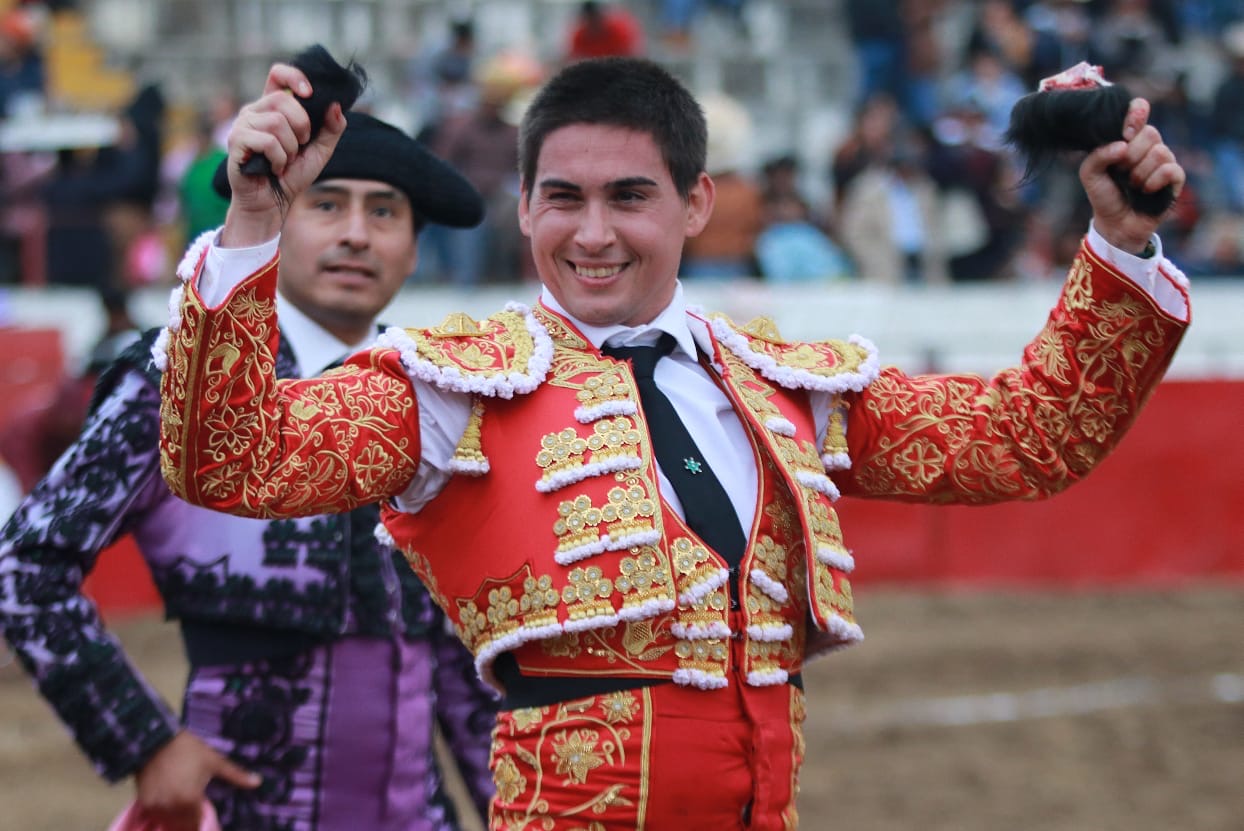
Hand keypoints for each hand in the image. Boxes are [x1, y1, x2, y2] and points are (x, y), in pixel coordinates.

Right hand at [132, 730, 259, 830]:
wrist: (156, 739)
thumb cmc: (188, 750)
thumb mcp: (214, 761)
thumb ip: (235, 775)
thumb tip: (258, 782)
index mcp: (190, 800)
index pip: (198, 823)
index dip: (202, 820)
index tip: (203, 812)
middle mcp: (171, 808)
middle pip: (182, 826)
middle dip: (190, 820)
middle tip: (193, 806)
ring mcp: (155, 806)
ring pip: (168, 822)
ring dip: (175, 818)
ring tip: (181, 802)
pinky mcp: (144, 802)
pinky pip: (155, 815)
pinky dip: (162, 812)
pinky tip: (168, 800)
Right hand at [220, 62, 347, 247]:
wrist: (272, 203)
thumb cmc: (292, 175)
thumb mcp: (319, 151)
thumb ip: (331, 129)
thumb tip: (336, 105)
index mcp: (272, 107)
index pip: (278, 74)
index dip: (294, 76)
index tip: (310, 94)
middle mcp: (254, 111)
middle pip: (284, 100)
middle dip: (302, 127)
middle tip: (299, 147)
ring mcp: (243, 125)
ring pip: (277, 122)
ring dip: (290, 148)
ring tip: (284, 161)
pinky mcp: (237, 142)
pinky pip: (267, 141)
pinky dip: (278, 159)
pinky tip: (274, 168)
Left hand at [1080, 97, 1184, 253]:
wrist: (1114, 223)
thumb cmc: (1104, 194)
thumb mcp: (1089, 173)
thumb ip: (1097, 155)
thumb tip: (1123, 146)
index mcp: (1129, 138)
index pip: (1139, 110)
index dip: (1137, 113)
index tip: (1126, 131)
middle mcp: (1149, 146)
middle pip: (1150, 133)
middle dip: (1131, 155)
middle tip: (1121, 171)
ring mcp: (1164, 160)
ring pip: (1160, 152)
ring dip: (1140, 173)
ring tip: (1132, 185)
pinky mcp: (1175, 178)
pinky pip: (1170, 169)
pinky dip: (1154, 181)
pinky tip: (1146, 191)